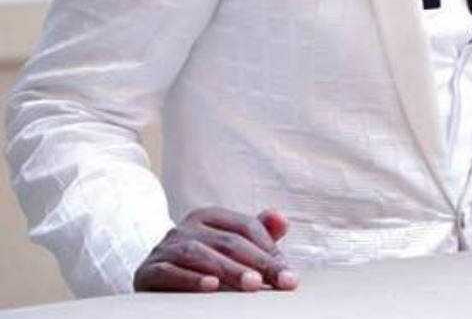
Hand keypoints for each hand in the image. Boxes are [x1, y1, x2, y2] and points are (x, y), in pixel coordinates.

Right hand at [133, 206, 297, 292]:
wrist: (153, 283)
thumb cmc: (200, 265)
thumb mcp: (228, 249)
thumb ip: (257, 234)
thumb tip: (281, 219)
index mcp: (209, 217)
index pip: (246, 227)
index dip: (270, 249)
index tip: (289, 275)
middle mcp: (186, 227)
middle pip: (227, 240)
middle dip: (256, 262)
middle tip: (278, 281)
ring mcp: (165, 248)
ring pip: (199, 254)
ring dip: (228, 269)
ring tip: (252, 284)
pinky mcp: (148, 271)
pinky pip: (169, 271)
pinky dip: (191, 279)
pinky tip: (211, 288)